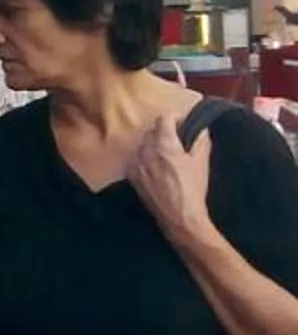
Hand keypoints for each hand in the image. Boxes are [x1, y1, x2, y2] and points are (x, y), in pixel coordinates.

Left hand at [132, 108, 214, 249]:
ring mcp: (135, 163)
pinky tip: (156, 168)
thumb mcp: (201, 162)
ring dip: (154, 145)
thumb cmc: (193, 188)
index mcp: (163, 143)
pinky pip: (136, 159)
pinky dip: (145, 158)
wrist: (178, 217)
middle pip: (152, 131)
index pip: (164, 118)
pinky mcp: (131, 176)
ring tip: (167, 155)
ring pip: (143, 145)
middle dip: (165, 131)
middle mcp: (145, 150)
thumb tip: (200, 128)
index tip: (184, 123)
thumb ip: (201, 140)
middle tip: (178, 140)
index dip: (175, 117)